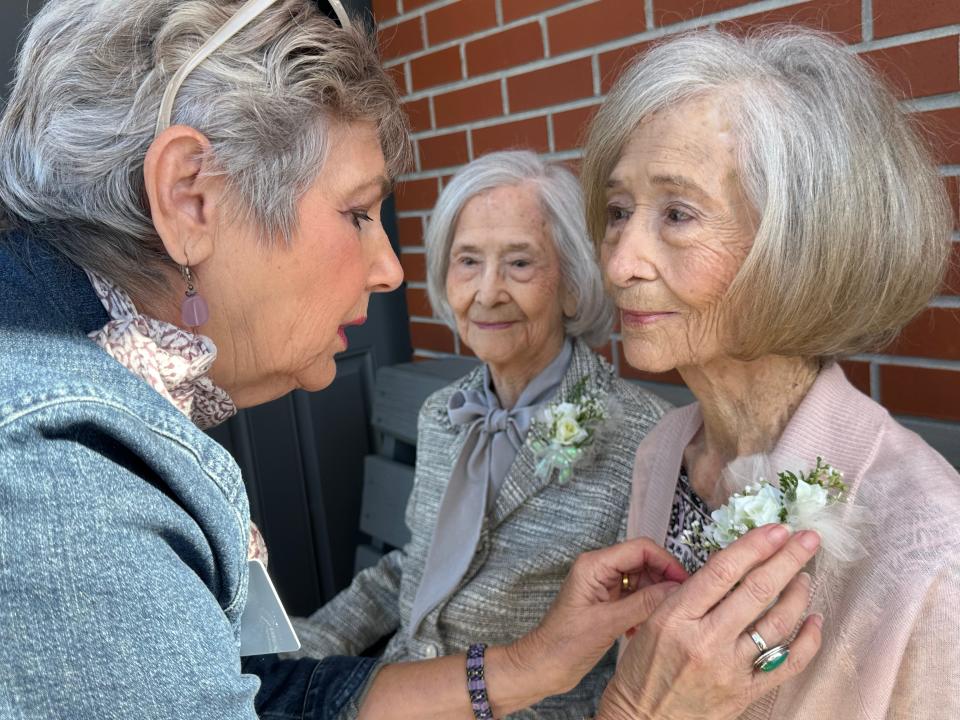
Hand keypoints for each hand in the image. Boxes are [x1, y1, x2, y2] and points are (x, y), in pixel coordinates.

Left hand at [509, 538, 688, 696]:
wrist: (544, 666)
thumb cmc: (563, 645)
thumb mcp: (607, 624)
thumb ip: (643, 604)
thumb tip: (676, 590)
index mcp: (593, 565)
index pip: (640, 548)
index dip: (666, 562)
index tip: (684, 582)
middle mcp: (598, 569)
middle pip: (643, 561)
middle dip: (663, 580)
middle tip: (680, 603)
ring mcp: (603, 585)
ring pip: (642, 579)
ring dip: (654, 597)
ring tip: (659, 619)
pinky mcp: (607, 601)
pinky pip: (635, 595)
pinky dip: (644, 608)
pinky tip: (641, 629)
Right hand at [598, 525, 822, 719]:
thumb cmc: (642, 669)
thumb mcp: (652, 622)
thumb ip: (688, 596)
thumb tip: (729, 569)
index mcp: (676, 617)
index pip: (722, 572)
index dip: (754, 546)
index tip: (776, 528)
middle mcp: (705, 641)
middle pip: (757, 591)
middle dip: (788, 559)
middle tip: (808, 539)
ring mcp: (729, 669)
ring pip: (777, 624)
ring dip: (798, 594)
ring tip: (805, 575)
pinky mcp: (746, 692)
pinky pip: (787, 664)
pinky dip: (808, 641)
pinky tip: (815, 620)